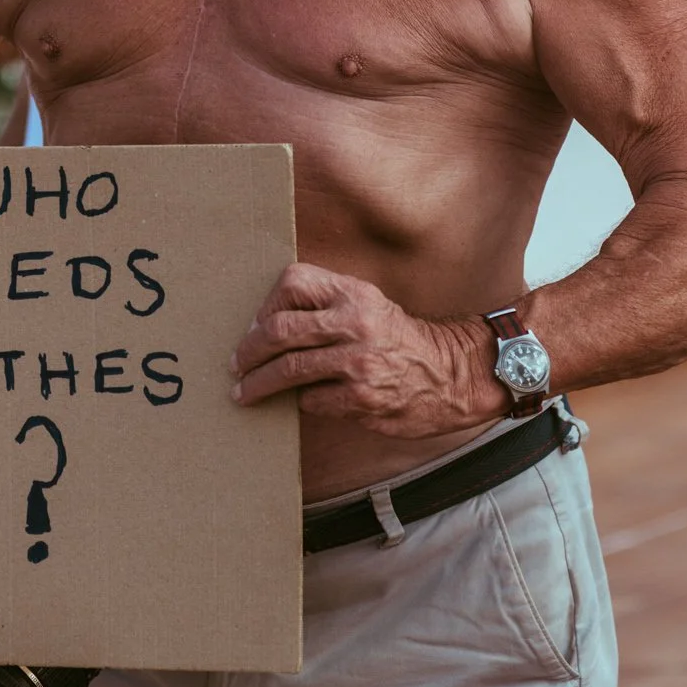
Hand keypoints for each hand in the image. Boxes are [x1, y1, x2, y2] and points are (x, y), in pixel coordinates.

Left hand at [231, 262, 497, 438]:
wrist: (451, 374)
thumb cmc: (400, 338)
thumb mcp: (368, 304)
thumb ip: (325, 304)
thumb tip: (267, 322)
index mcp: (353, 292)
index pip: (292, 283)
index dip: (265, 306)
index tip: (254, 327)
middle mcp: (355, 322)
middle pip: (281, 330)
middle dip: (249, 351)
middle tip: (236, 365)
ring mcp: (358, 362)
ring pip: (290, 369)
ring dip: (260, 384)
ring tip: (245, 392)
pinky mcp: (362, 398)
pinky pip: (312, 400)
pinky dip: (300, 402)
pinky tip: (296, 403)